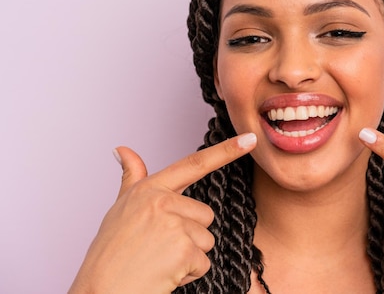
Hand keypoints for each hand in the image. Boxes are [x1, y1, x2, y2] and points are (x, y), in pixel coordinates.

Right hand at [69, 133, 256, 293]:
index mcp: (149, 189)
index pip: (194, 164)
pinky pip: (203, 262)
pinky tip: (163, 274)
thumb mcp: (120, 209)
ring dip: (189, 257)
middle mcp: (161, 202)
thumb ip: (131, 178)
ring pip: (206, 240)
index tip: (250, 139)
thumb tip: (123, 150)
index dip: (226, 150)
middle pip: (205, 215)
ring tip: (158, 261)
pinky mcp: (183, 248)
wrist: (100, 292)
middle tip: (158, 249)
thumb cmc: (110, 255)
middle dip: (189, 236)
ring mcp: (173, 224)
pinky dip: (187, 274)